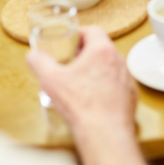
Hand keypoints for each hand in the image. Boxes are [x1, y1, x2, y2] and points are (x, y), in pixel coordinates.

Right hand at [27, 27, 162, 164]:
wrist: (104, 133)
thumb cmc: (82, 106)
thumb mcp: (50, 80)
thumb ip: (39, 62)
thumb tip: (33, 56)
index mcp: (102, 51)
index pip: (93, 31)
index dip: (79, 34)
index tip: (70, 41)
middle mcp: (119, 61)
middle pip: (102, 48)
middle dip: (86, 53)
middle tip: (71, 61)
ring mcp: (127, 78)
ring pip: (110, 67)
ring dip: (96, 70)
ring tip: (80, 81)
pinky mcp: (130, 95)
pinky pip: (117, 84)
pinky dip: (106, 87)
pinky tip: (93, 98)